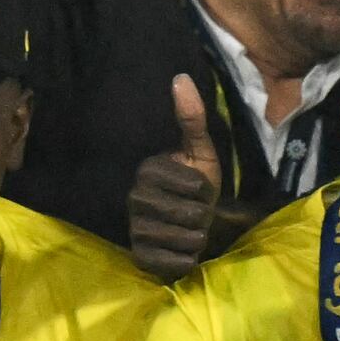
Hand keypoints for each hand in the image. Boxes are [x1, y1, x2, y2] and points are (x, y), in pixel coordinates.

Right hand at [125, 77, 224, 281]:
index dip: (205, 190)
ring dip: (198, 238)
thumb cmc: (199, 185)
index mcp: (148, 170)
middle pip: (188, 214)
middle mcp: (134, 198)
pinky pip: (171, 262)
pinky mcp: (138, 256)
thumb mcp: (201, 151)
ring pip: (183, 238)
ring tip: (191, 230)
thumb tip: (180, 78)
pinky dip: (186, 260)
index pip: (193, 184)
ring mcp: (134, 228)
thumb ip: (193, 118)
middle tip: (196, 212)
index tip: (198, 189)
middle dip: (204, 216)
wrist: (196, 224)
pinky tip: (183, 251)